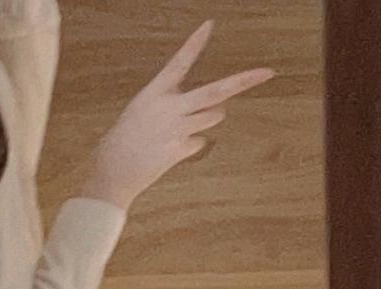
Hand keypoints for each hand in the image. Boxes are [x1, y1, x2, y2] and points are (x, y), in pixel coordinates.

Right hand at [79, 20, 274, 211]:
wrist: (112, 171)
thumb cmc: (125, 139)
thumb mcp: (143, 110)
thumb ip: (173, 103)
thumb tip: (211, 108)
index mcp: (155, 91)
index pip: (180, 61)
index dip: (195, 43)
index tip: (209, 25)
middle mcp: (169, 106)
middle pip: (216, 91)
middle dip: (244, 82)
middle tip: (267, 73)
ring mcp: (177, 129)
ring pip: (213, 116)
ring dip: (209, 118)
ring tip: (183, 126)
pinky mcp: (180, 150)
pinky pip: (199, 141)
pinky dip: (190, 145)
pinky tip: (170, 149)